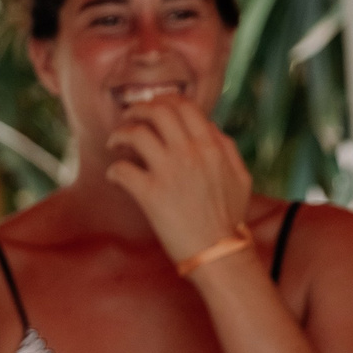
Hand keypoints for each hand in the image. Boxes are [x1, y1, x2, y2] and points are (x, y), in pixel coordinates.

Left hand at [103, 98, 252, 266]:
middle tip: (128, 118)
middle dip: (137, 109)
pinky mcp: (150, 195)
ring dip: (120, 134)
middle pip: (158, 111)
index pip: (184, 105)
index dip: (163, 100)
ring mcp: (169, 172)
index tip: (152, 108)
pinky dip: (113, 170)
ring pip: (136, 134)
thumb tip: (208, 127)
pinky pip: (121, 169)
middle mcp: (190, 153)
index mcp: (212, 146)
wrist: (219, 252)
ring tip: (115, 144)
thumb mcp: (239, 176)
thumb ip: (225, 147)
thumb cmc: (229, 217)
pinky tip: (115, 176)